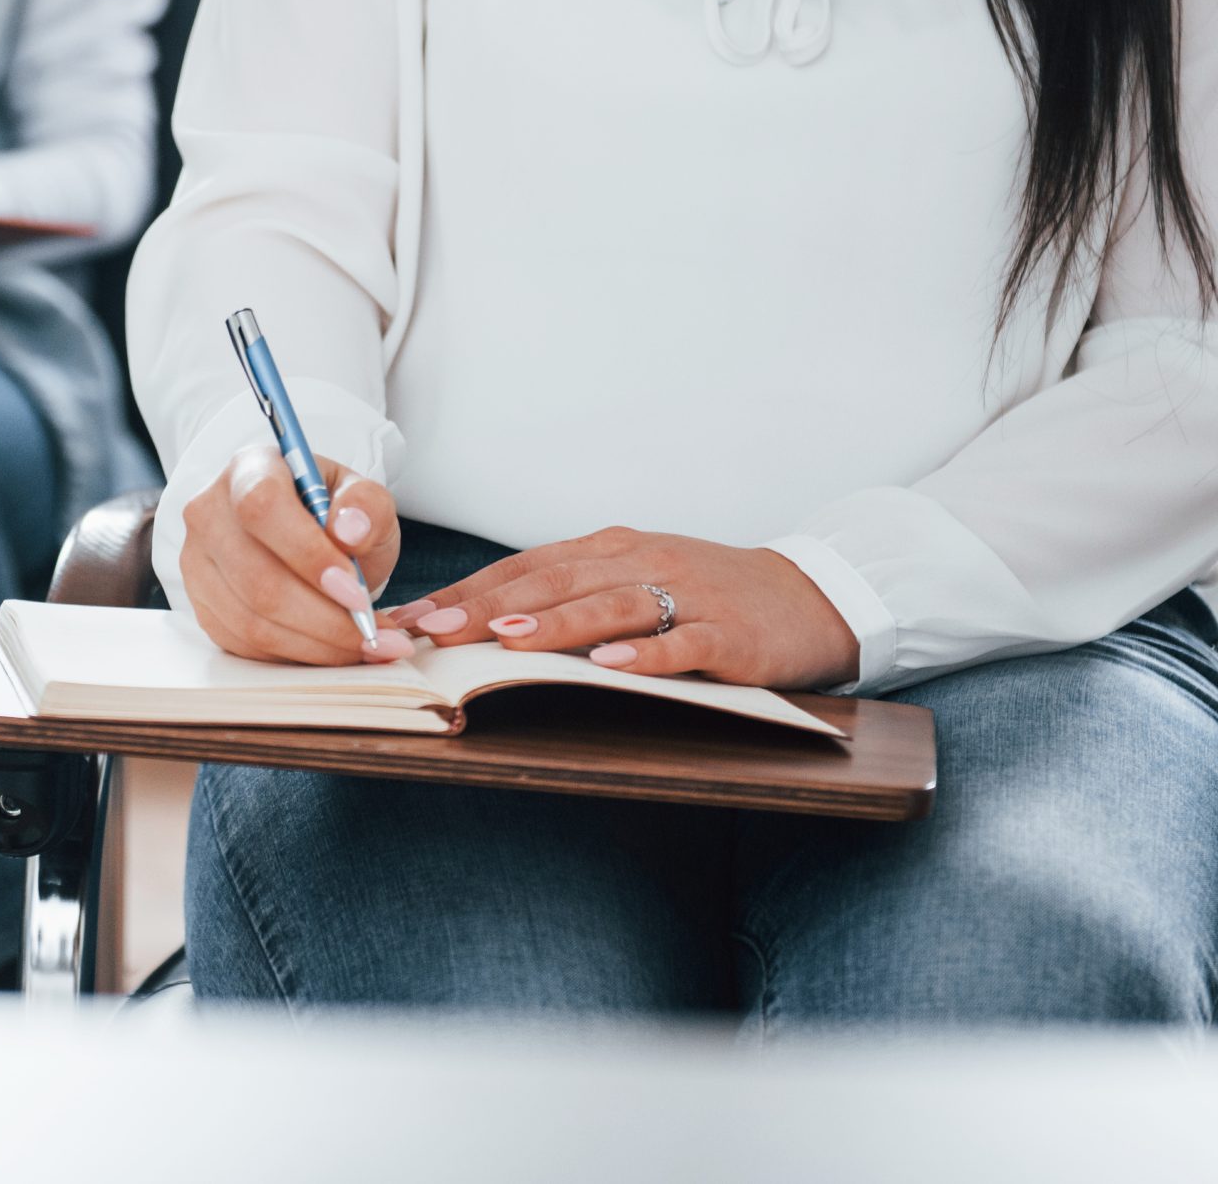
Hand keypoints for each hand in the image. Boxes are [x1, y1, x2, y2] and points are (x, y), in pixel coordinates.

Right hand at [179, 446, 406, 664]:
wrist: (307, 536)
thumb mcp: (364, 499)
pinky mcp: (202, 605)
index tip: (355, 589)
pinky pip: (246, 644)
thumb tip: (351, 530)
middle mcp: (210, 514)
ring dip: (317, 643)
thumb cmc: (333, 515)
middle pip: (256, 577)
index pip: (262, 507)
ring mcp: (198, 563)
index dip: (307, 553)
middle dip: (324, 616)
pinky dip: (298, 654)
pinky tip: (334, 649)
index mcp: (248, 470)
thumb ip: (366, 506)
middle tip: (375, 631)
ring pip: (251, 620)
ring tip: (368, 644)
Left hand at [392, 527, 857, 690]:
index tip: (406, 618)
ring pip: (607, 606)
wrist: (810, 595)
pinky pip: (680, 644)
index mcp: (608, 549)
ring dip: (551, 626)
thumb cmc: (706, 593)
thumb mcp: (633, 582)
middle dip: (484, 608)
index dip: (463, 593)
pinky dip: (643, 656)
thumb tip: (484, 625)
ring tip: (501, 641)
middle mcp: (639, 561)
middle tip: (428, 632)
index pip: (521, 569)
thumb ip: (571, 595)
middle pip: (551, 583)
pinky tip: (607, 668)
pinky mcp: (728, 633)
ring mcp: (684, 595)